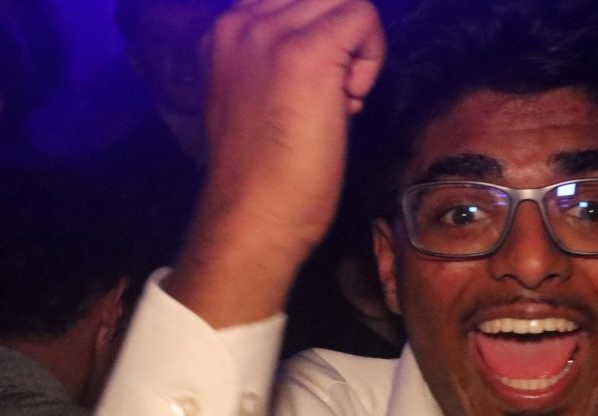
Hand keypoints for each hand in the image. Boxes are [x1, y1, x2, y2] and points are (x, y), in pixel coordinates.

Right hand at [173, 0, 385, 323]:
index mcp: (227, 30)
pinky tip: (350, 103)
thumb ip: (284, 60)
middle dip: (343, 33)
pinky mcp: (306, 54)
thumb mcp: (262, 97)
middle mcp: (241, 21)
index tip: (326, 78)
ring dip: (358, 46)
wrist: (253, 214)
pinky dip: (371, 58)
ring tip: (342, 98)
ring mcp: (271, 33)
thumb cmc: (266, 174)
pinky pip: (363, 18)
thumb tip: (335, 47)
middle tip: (337, 91)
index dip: (324, 25)